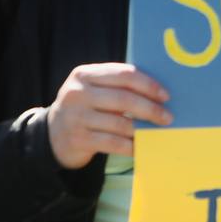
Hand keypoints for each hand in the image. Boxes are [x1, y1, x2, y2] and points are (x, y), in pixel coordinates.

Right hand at [46, 63, 171, 169]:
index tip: (166, 95)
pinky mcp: (78, 139)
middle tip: (167, 117)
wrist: (53, 135)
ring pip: (120, 123)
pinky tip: (140, 147)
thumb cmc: (85, 107)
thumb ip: (117, 85)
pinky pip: (113, 143)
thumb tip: (158, 93)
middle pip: (124, 99)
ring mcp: (76, 117)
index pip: (123, 75)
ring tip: (156, 131)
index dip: (148, 84)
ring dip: (142, 129)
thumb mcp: (93, 89)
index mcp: (84, 75)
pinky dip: (131, 146)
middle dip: (150, 108)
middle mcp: (77, 93)